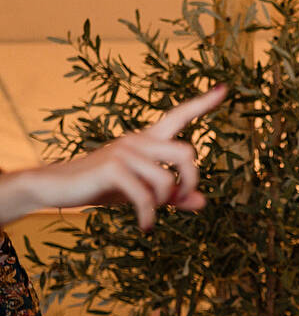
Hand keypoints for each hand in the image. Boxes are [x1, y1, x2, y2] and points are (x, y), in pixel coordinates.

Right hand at [12, 86, 223, 228]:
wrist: (57, 187)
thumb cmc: (103, 186)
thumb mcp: (143, 191)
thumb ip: (174, 197)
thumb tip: (203, 203)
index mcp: (148, 140)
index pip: (179, 116)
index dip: (202, 104)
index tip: (224, 89)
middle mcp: (139, 140)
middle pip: (188, 153)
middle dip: (191, 181)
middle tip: (178, 201)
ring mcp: (125, 152)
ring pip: (168, 179)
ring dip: (166, 202)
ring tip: (152, 213)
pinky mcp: (113, 168)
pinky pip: (146, 196)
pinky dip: (149, 215)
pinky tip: (146, 226)